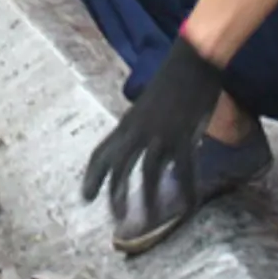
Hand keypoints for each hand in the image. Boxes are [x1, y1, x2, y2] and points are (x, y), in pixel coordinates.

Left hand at [81, 35, 226, 218]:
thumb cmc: (172, 79)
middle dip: (114, 193)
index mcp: (127, 122)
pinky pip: (184, 168)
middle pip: (118, 165)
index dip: (92, 176)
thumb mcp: (147, 105)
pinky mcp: (183, 134)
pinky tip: (188, 205)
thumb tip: (141, 141)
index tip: (86, 197)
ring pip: (146, 172)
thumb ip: (141, 124)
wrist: (192, 60)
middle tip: (115, 219)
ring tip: (146, 219)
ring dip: (145, 198)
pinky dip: (186, 189)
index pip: (101, 152)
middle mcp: (138, 129)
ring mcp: (160, 132)